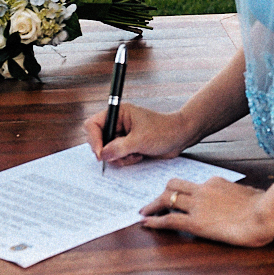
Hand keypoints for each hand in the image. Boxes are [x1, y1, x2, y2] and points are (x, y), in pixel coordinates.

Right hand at [83, 103, 198, 167]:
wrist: (180, 138)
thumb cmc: (164, 131)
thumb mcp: (140, 140)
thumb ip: (119, 148)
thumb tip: (102, 155)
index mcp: (119, 113)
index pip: (93, 125)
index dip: (94, 139)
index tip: (101, 153)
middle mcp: (118, 123)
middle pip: (98, 140)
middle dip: (109, 152)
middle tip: (121, 156)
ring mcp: (122, 136)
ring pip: (107, 152)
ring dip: (119, 158)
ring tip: (135, 155)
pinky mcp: (127, 146)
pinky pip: (117, 157)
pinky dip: (125, 160)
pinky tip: (139, 156)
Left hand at [140, 177, 273, 246]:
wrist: (265, 212)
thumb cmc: (264, 205)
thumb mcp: (251, 194)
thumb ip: (242, 195)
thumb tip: (247, 197)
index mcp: (216, 182)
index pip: (192, 185)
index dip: (181, 192)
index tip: (176, 198)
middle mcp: (203, 189)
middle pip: (173, 185)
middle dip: (161, 194)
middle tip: (152, 203)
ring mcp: (198, 205)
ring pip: (166, 199)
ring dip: (152, 206)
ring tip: (143, 212)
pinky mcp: (196, 222)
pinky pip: (169, 220)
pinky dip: (155, 221)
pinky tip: (146, 224)